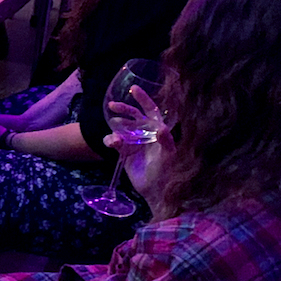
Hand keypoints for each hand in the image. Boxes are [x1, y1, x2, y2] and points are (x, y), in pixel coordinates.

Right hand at [103, 85, 171, 203]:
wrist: (157, 191)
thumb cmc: (168, 173)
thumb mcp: (169, 157)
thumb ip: (165, 141)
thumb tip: (162, 127)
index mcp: (158, 132)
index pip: (151, 111)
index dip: (143, 99)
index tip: (133, 89)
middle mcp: (145, 134)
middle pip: (133, 116)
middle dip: (123, 109)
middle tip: (113, 105)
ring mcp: (134, 143)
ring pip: (121, 128)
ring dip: (115, 126)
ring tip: (115, 135)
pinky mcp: (124, 153)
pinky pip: (114, 142)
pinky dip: (111, 140)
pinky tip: (113, 144)